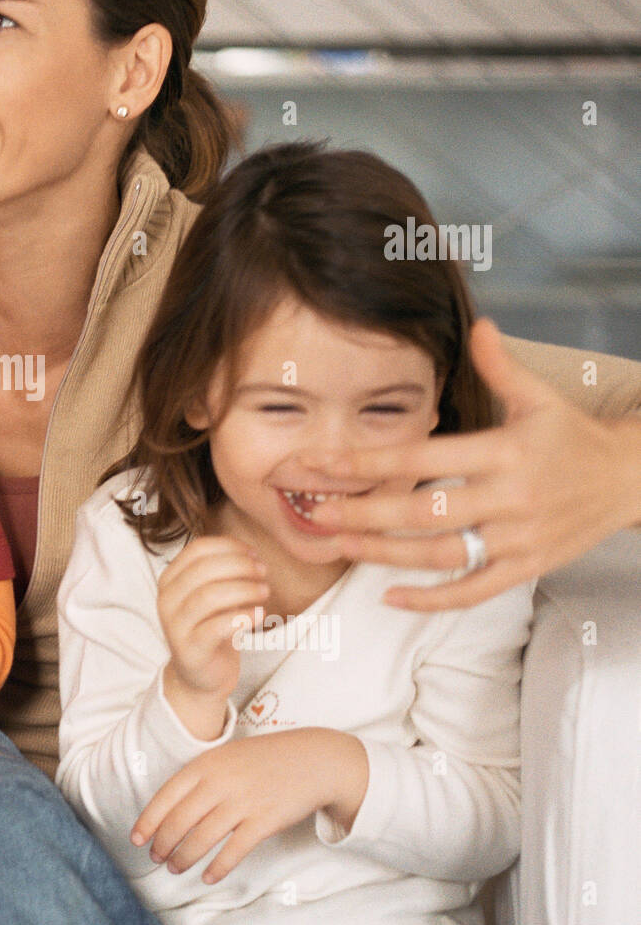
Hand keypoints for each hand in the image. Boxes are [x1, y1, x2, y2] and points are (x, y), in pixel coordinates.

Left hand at [130, 729, 367, 882]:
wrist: (311, 759)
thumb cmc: (263, 759)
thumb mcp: (225, 756)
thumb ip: (200, 777)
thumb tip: (171, 808)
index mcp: (206, 763)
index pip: (167, 795)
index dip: (149, 820)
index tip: (136, 839)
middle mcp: (220, 782)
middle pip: (180, 820)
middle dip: (164, 843)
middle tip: (156, 858)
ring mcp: (243, 802)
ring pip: (203, 838)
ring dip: (185, 857)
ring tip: (175, 868)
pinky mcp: (264, 821)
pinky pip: (234, 850)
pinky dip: (218, 867)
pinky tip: (208, 877)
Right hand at [156, 535, 268, 728]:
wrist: (200, 675)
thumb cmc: (210, 627)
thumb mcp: (212, 594)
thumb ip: (222, 571)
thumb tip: (249, 552)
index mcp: (170, 578)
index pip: (198, 549)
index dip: (229, 547)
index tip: (254, 553)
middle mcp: (166, 599)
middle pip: (204, 569)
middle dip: (240, 566)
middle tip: (263, 572)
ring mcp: (175, 625)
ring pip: (209, 596)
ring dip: (244, 589)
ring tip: (265, 592)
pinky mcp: (190, 649)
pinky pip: (216, 627)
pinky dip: (243, 617)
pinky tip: (260, 614)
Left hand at [299, 317, 640, 609]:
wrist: (630, 479)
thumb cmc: (571, 435)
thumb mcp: (540, 396)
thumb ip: (501, 366)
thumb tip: (480, 325)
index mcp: (505, 451)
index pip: (424, 456)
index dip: (371, 461)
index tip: (324, 464)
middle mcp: (511, 498)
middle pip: (425, 511)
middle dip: (365, 513)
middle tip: (315, 512)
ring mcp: (519, 538)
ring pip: (443, 554)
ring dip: (386, 554)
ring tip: (340, 546)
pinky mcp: (527, 568)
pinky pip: (474, 590)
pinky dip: (432, 599)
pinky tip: (389, 596)